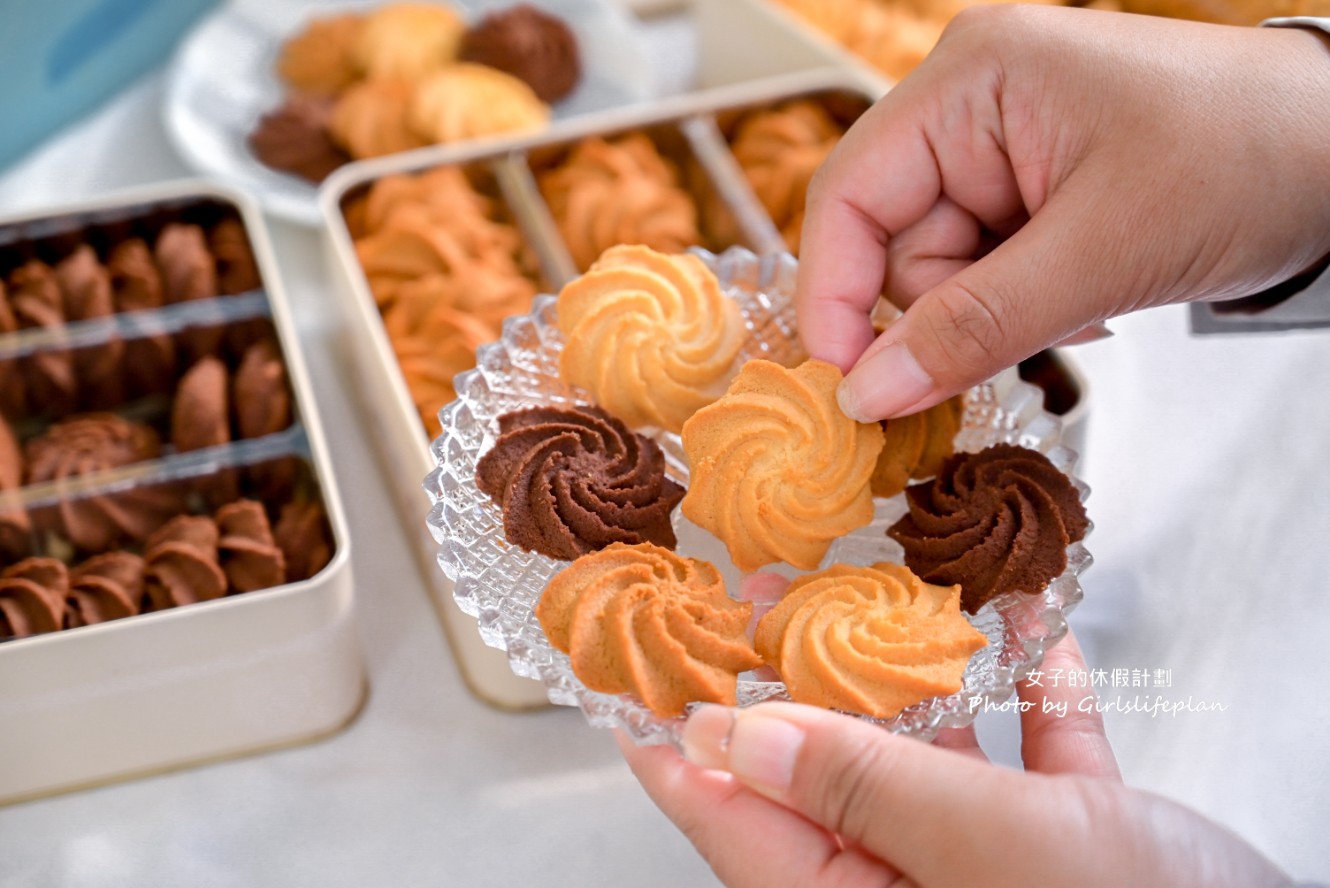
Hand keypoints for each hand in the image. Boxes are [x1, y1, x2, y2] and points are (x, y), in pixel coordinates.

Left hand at [620, 629, 1287, 887]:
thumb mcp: (997, 853)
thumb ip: (868, 788)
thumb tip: (738, 732)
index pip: (739, 825)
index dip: (679, 750)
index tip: (631, 678)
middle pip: (826, 777)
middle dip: (795, 678)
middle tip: (752, 593)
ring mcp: (996, 870)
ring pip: (928, 761)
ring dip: (918, 671)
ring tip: (873, 586)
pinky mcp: (1077, 851)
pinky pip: (1032, 761)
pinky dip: (1033, 695)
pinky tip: (1033, 623)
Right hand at [795, 6, 1329, 419]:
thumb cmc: (1246, 159)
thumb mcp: (1101, 253)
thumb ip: (973, 327)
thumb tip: (867, 393)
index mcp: (971, 79)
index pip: (850, 194)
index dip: (833, 295)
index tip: (845, 385)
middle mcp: (968, 106)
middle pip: (892, 244)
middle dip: (947, 310)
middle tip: (1026, 334)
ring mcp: (997, 149)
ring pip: (937, 272)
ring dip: (994, 314)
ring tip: (1082, 304)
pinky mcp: (1026, 190)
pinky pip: (981, 274)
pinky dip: (1021, 306)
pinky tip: (1086, 296)